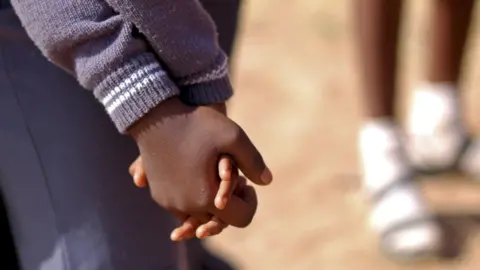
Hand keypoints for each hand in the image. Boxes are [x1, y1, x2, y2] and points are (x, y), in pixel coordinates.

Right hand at [128, 97, 271, 228]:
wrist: (155, 115)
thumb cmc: (196, 124)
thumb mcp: (233, 136)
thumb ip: (254, 161)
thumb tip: (267, 182)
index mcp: (206, 198)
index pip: (240, 219)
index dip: (250, 202)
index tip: (247, 183)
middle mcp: (185, 207)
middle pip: (218, 220)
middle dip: (230, 204)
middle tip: (233, 178)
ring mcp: (169, 202)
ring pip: (198, 215)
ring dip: (209, 202)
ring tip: (214, 175)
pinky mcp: (158, 194)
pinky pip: (180, 207)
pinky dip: (192, 198)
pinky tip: (197, 174)